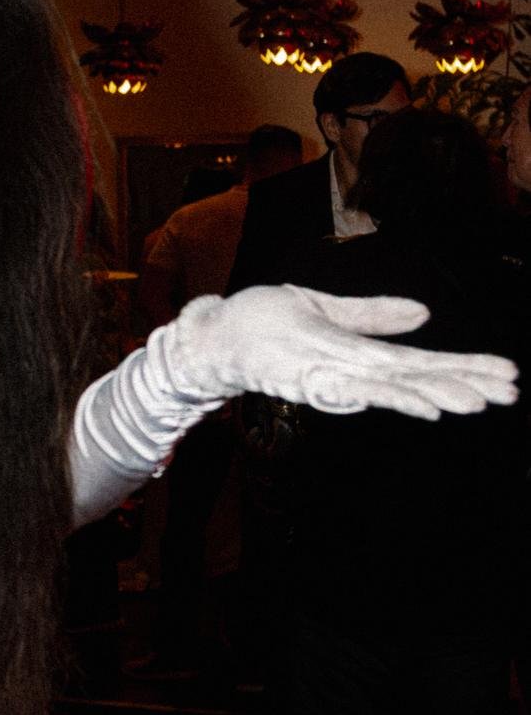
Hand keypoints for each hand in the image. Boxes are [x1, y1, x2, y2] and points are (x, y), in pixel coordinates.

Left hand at [170, 286, 518, 420]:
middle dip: (464, 383)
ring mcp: (328, 374)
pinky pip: (351, 389)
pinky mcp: (302, 377)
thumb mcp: (327, 310)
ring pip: (390, 386)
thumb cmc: (266, 323)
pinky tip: (419, 405)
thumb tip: (425, 313)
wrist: (213, 333)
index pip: (420, 361)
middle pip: (415, 377)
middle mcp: (349, 369)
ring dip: (434, 394)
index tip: (507, 373)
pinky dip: (386, 397)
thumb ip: (374, 314)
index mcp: (358, 353)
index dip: (463, 366)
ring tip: (474, 401)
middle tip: (510, 391)